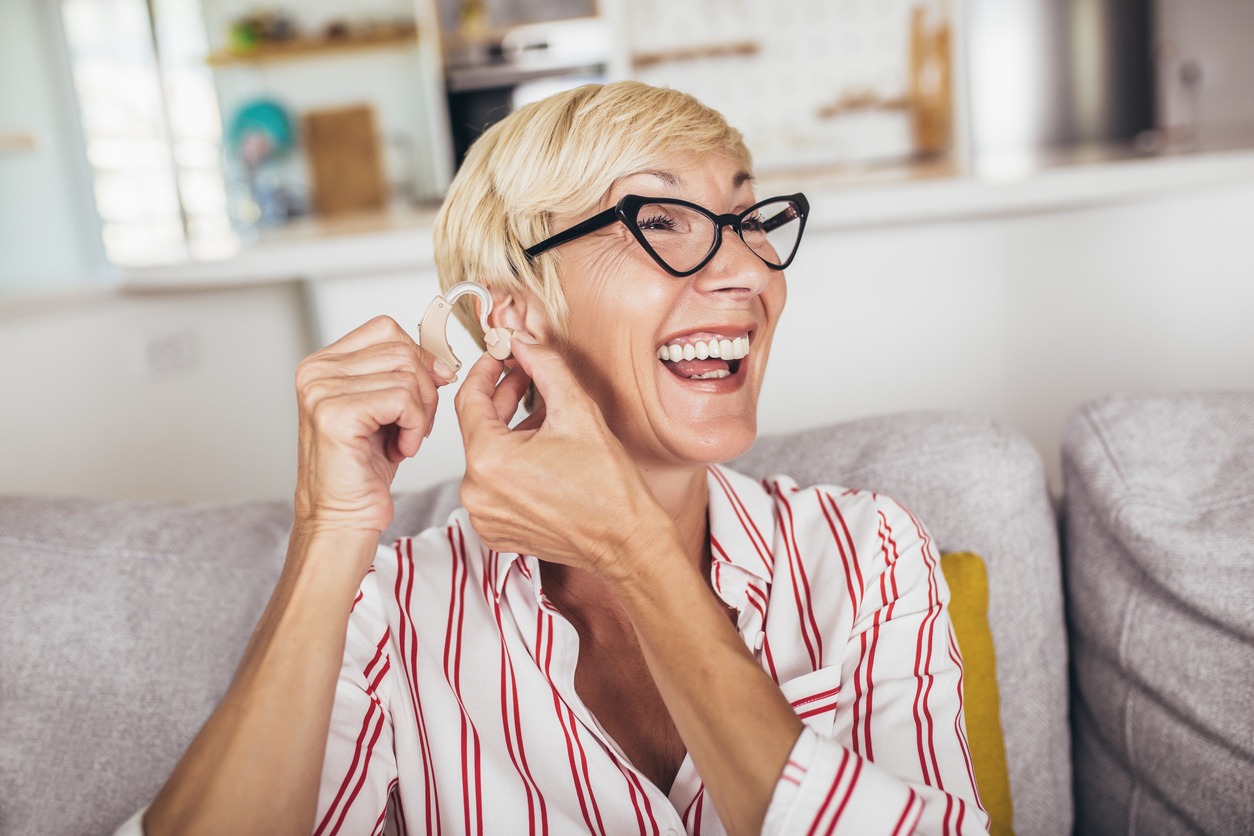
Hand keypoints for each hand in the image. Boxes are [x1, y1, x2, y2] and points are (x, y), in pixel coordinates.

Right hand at [294, 316, 452, 534]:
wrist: (342, 517)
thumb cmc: (364, 468)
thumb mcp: (386, 409)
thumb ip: (403, 375)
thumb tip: (441, 360)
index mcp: (323, 363)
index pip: (387, 328)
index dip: (419, 356)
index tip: (428, 388)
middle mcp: (315, 371)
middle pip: (402, 350)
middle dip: (425, 390)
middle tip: (414, 426)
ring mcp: (321, 390)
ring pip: (408, 375)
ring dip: (421, 413)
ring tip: (403, 440)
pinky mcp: (336, 413)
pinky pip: (403, 399)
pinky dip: (414, 427)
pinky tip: (399, 449)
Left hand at [453, 338, 667, 578]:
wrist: (625, 540)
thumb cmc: (608, 487)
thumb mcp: (577, 410)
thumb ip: (545, 366)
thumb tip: (524, 342)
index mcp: (488, 460)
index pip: (469, 400)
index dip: (485, 371)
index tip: (499, 358)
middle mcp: (476, 492)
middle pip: (478, 429)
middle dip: (502, 399)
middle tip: (526, 378)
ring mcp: (484, 515)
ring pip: (486, 457)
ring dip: (509, 432)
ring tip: (542, 417)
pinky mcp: (495, 531)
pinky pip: (492, 486)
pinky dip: (510, 465)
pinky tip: (539, 452)